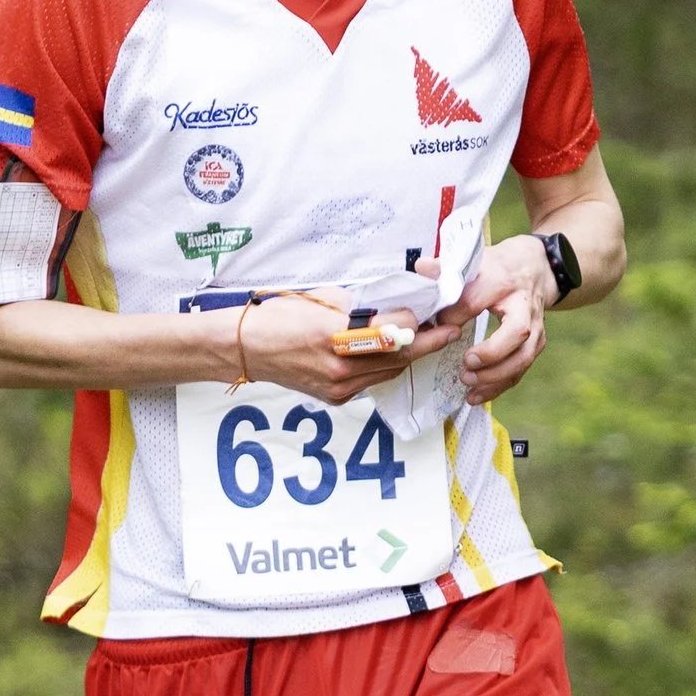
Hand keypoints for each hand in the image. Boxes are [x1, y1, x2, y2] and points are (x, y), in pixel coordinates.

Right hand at [230, 288, 465, 405]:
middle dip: (427, 345)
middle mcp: (340, 367)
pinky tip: (391, 353)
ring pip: (388, 372)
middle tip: (448, 330)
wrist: (247, 348)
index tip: (443, 318)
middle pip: (398, 358)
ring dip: (408, 356)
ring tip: (425, 339)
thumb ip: (363, 306)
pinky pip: (371, 381)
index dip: (422, 328)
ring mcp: (338, 388)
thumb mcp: (325, 298)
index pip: (395, 334)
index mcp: (337, 336)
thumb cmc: (281, 315)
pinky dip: (384, 366)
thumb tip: (397, 307)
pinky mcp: (336, 398)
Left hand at [433, 237, 555, 402]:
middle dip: (491, 354)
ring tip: (467, 383)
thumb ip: (444, 268)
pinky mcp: (537, 343)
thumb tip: (421, 268)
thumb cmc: (497, 268)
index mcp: (502, 280)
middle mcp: (524, 305)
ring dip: (495, 376)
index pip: (476, 300)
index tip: (437, 323)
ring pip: (523, 357)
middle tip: (465, 364)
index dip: (454, 316)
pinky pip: (521, 370)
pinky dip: (499, 386)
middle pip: (516, 333)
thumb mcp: (473, 261)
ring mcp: (535, 326)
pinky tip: (477, 395)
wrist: (535, 268)